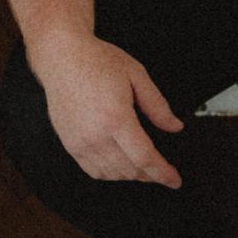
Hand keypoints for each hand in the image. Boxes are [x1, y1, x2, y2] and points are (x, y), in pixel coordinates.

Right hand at [32, 32, 184, 188]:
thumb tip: (174, 126)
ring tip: (143, 168)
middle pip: (130, 170)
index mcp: (116, 117)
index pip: (144, 157)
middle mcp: (96, 135)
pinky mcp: (70, 144)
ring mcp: (80, 142)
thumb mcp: (136, 75)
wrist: (62, 58)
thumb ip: (157, 105)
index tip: (174, 180)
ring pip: (112, 174)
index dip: (163, 172)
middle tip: (163, 171)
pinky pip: (93, 171)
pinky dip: (110, 174)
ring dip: (131, 175)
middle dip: (150, 174)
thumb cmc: (97, 61)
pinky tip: (120, 166)